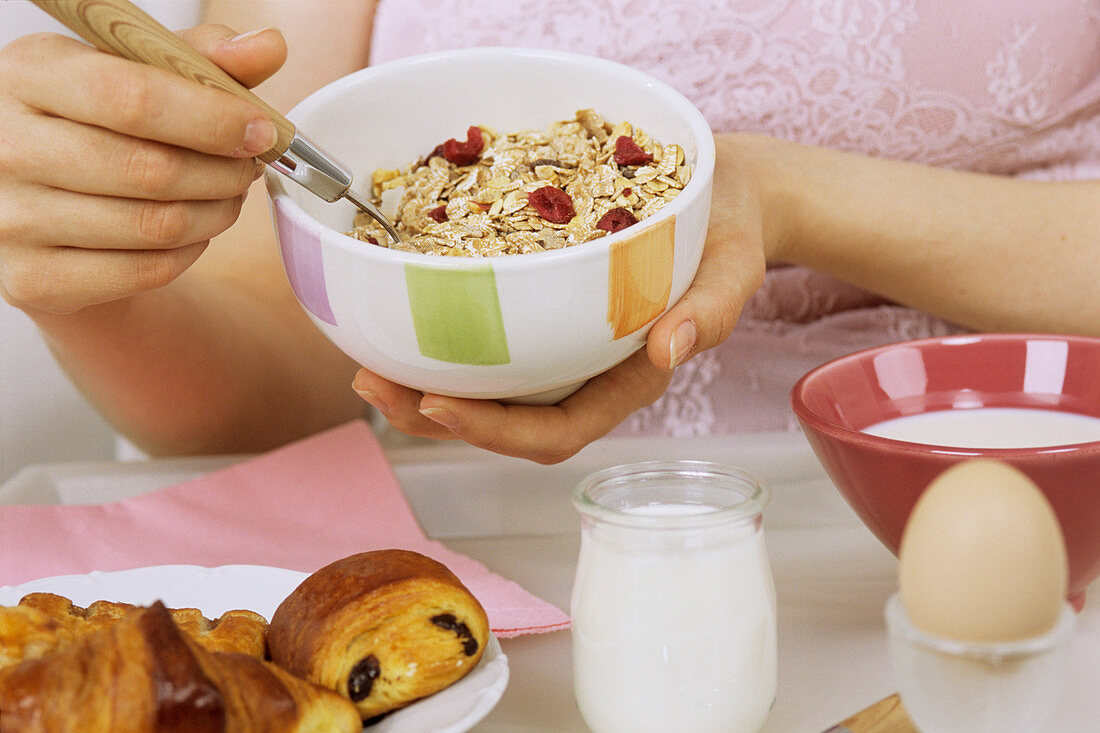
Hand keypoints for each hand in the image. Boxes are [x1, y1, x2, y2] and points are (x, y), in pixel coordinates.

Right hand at [0, 24, 286, 314]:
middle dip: (224, 171)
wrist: (38, 205)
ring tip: (228, 194)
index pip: (134, 99)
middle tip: (248, 167)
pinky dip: (190, 252)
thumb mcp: (135, 73)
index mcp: (27, 74)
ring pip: (157, 225)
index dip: (212, 118)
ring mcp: (12, 219)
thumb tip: (268, 47)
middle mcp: (6, 146)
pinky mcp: (33, 279)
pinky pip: (146, 270)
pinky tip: (194, 229)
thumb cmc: (95, 125)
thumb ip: (199, 58)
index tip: (261, 130)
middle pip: (152, 169)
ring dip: (217, 213)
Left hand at [352, 134, 771, 462]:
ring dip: (421, 385)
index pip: (556, 431)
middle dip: (433, 415)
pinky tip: (397, 318)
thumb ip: (710, 311)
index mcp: (627, 382)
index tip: (437, 404)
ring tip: (364, 361)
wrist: (720, 198)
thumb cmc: (730, 234)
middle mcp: (584, 376)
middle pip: (503, 423)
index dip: (494, 431)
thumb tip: (669, 350)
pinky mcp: (541, 317)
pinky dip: (440, 340)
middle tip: (371, 383)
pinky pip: (487, 345)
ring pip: (485, 390)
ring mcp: (559, 350)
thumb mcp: (734, 267)